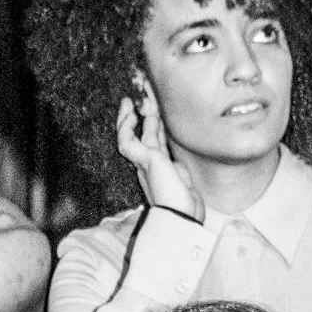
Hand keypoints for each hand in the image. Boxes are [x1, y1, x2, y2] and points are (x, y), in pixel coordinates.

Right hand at [115, 87, 202, 220]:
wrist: (183, 216)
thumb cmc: (186, 203)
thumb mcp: (184, 176)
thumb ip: (177, 165)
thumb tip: (175, 158)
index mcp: (160, 167)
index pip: (156, 140)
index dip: (154, 123)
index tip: (155, 110)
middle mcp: (149, 164)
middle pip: (145, 133)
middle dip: (145, 113)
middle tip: (145, 95)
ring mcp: (143, 162)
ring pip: (131, 134)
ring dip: (130, 115)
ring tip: (132, 98)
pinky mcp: (142, 160)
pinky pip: (126, 140)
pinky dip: (125, 126)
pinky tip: (129, 113)